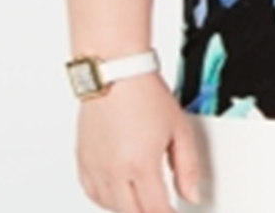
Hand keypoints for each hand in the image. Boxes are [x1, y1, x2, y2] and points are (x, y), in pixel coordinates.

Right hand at [76, 72, 199, 212]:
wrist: (116, 74)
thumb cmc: (146, 95)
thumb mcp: (180, 131)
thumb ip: (187, 168)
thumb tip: (191, 194)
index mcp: (140, 165)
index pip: (155, 209)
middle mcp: (113, 170)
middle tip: (164, 208)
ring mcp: (95, 166)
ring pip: (110, 206)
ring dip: (129, 209)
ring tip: (145, 202)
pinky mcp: (83, 159)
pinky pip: (92, 192)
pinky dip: (106, 200)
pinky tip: (120, 195)